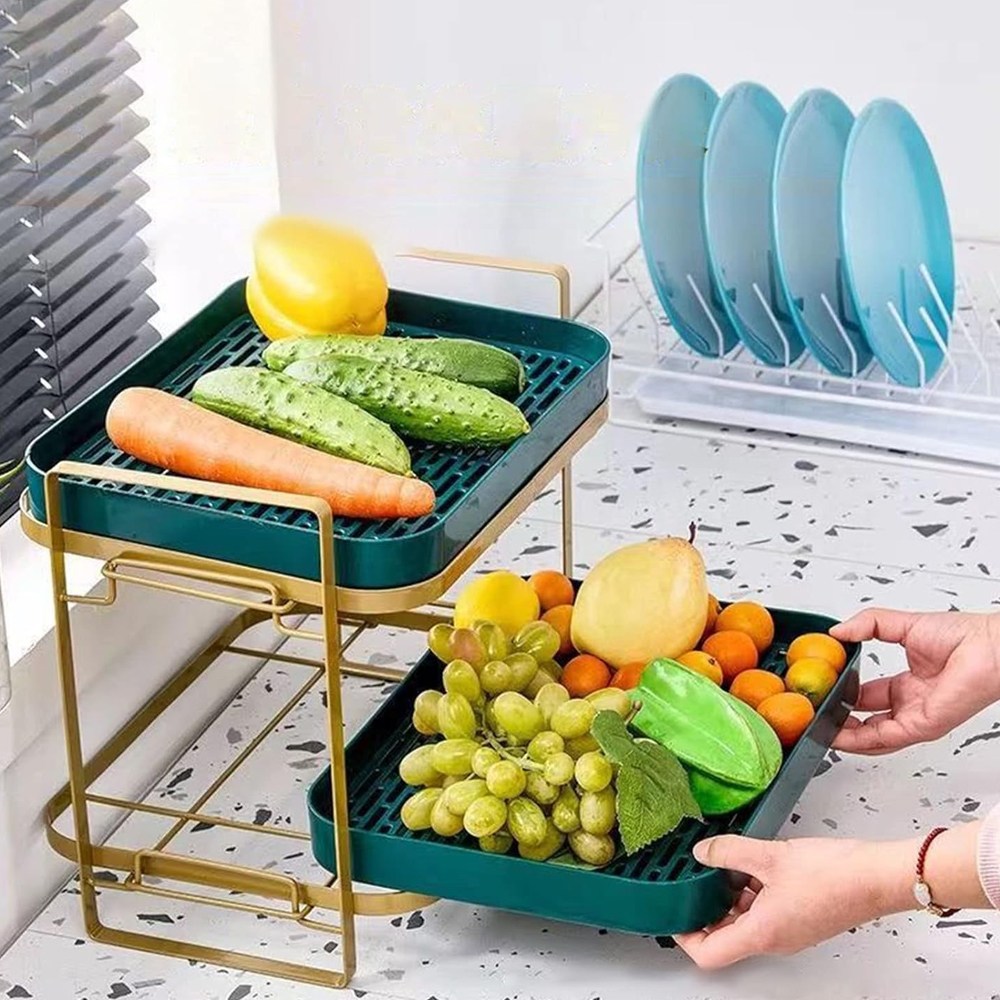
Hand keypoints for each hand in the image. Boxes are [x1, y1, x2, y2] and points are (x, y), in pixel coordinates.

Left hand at [674, 834, 913, 968]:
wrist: (878, 877)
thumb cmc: (836, 875)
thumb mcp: (770, 855)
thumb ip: (728, 852)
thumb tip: (702, 852)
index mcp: (762, 933)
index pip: (709, 954)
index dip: (684, 937)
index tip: (672, 914)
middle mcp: (774, 940)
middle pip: (725, 937)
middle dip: (705, 909)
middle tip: (691, 881)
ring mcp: (788, 931)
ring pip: (745, 921)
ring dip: (729, 896)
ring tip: (720, 865)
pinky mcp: (799, 919)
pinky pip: (764, 912)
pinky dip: (751, 892)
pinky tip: (751, 864)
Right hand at [830, 609, 999, 753]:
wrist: (988, 646)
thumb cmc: (963, 636)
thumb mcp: (901, 623)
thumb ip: (867, 624)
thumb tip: (837, 631)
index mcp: (908, 683)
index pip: (868, 697)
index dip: (844, 696)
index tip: (824, 691)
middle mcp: (911, 704)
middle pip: (867, 720)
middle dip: (840, 720)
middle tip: (816, 715)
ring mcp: (916, 717)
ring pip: (872, 737)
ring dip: (844, 736)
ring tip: (819, 730)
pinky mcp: (922, 725)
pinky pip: (885, 739)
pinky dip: (859, 740)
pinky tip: (839, 734)